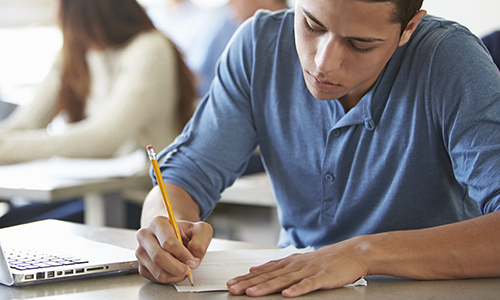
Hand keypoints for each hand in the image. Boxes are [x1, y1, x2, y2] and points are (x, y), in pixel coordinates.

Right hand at [135, 215, 212, 283]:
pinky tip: (176, 271)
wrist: (175, 236)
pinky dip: (170, 279)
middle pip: (158, 257)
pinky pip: (156, 278)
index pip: (167, 242)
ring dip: (175, 275)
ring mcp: (141, 252)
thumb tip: (194, 258)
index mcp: (158, 223)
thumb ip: (200, 242)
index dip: (182, 254)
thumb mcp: (200, 230)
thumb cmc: (185, 232)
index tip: (192, 260)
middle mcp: (145, 236)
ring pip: (158, 271)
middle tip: (189, 269)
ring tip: (183, 269)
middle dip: (178, 267)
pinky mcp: (142, 266)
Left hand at [227, 237, 367, 296]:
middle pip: (268, 276)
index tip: (230, 283)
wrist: (352, 253)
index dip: (246, 278)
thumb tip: (257, 269)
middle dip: (249, 283)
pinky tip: (287, 294)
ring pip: (284, 280)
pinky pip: (308, 285)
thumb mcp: (298, 261)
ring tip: (251, 293)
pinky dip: (297, 289)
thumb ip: (278, 266)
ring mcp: (308, 271)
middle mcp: (295, 265)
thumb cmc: (326, 260)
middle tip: (233, 289)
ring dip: (266, 287)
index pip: (263, 271)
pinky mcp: (323, 277)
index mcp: (289, 262)